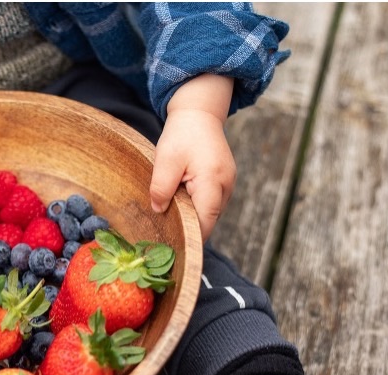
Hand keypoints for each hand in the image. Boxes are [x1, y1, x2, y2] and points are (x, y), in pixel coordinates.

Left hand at [149, 75, 235, 241]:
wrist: (199, 114)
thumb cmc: (183, 134)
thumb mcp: (166, 160)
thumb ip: (161, 187)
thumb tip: (159, 211)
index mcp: (213, 182)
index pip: (205, 223)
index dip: (190, 237)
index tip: (172, 246)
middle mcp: (226, 187)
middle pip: (208, 220)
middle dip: (188, 227)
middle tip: (165, 233)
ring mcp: (227, 186)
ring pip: (209, 213)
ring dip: (191, 215)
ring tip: (171, 213)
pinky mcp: (224, 183)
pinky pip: (209, 203)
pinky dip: (195, 206)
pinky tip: (180, 200)